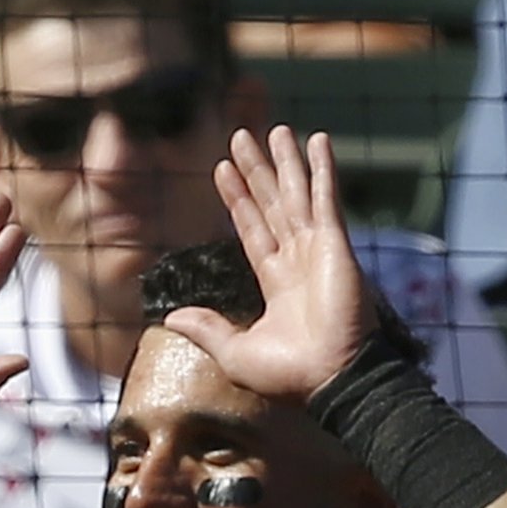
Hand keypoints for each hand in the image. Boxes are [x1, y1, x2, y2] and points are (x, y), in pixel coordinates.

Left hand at [161, 127, 373, 402]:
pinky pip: (326, 198)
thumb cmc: (289, 375)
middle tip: (241, 135)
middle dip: (257, 170)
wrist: (331, 379)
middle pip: (272, 203)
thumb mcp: (235, 353)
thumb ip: (207, 328)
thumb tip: (171, 317)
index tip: (221, 169)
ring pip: (296, 193)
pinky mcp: (335, 244)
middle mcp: (297, 260)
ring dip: (287, 160)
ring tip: (275, 128)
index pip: (252, 229)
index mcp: (275, 282)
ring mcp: (317, 249)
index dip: (238, 199)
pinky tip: (318, 140)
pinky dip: (323, 168)